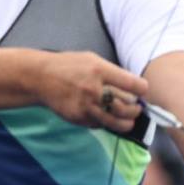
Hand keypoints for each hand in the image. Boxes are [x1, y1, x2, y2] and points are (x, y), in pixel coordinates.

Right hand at [34, 51, 148, 132]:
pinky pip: (100, 125)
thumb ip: (113, 73)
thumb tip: (134, 87)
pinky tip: (107, 117)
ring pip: (116, 122)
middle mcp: (94, 90)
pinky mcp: (79, 118)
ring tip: (129, 119)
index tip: (142, 90)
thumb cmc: (69, 66)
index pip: (133, 84)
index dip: (142, 89)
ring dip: (127, 122)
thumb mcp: (92, 60)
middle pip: (127, 107)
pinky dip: (107, 122)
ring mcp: (86, 106)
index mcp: (100, 71)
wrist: (40, 77)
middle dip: (136, 109)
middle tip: (137, 108)